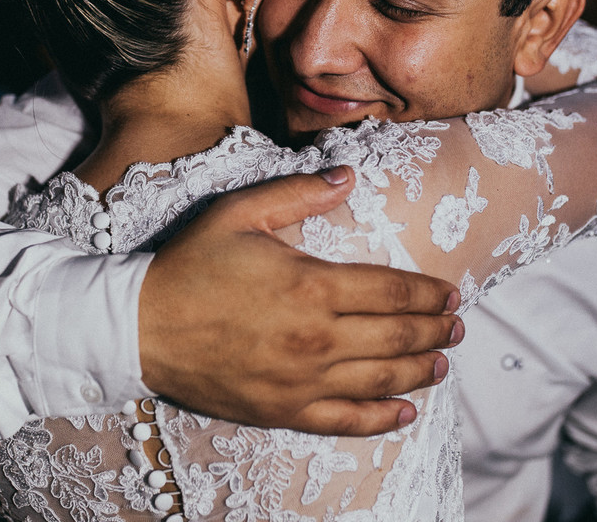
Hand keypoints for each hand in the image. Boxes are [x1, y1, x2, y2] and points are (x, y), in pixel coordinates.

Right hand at [139, 166, 462, 436]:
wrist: (139, 328)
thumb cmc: (188, 266)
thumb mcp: (239, 213)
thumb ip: (298, 193)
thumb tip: (349, 176)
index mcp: (312, 286)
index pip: (392, 290)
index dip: (428, 293)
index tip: (450, 293)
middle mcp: (317, 338)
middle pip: (397, 336)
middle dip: (436, 330)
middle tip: (457, 326)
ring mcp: (302, 381)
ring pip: (381, 380)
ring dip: (420, 370)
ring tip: (442, 362)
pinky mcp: (283, 411)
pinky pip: (346, 421)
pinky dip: (382, 419)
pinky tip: (404, 412)